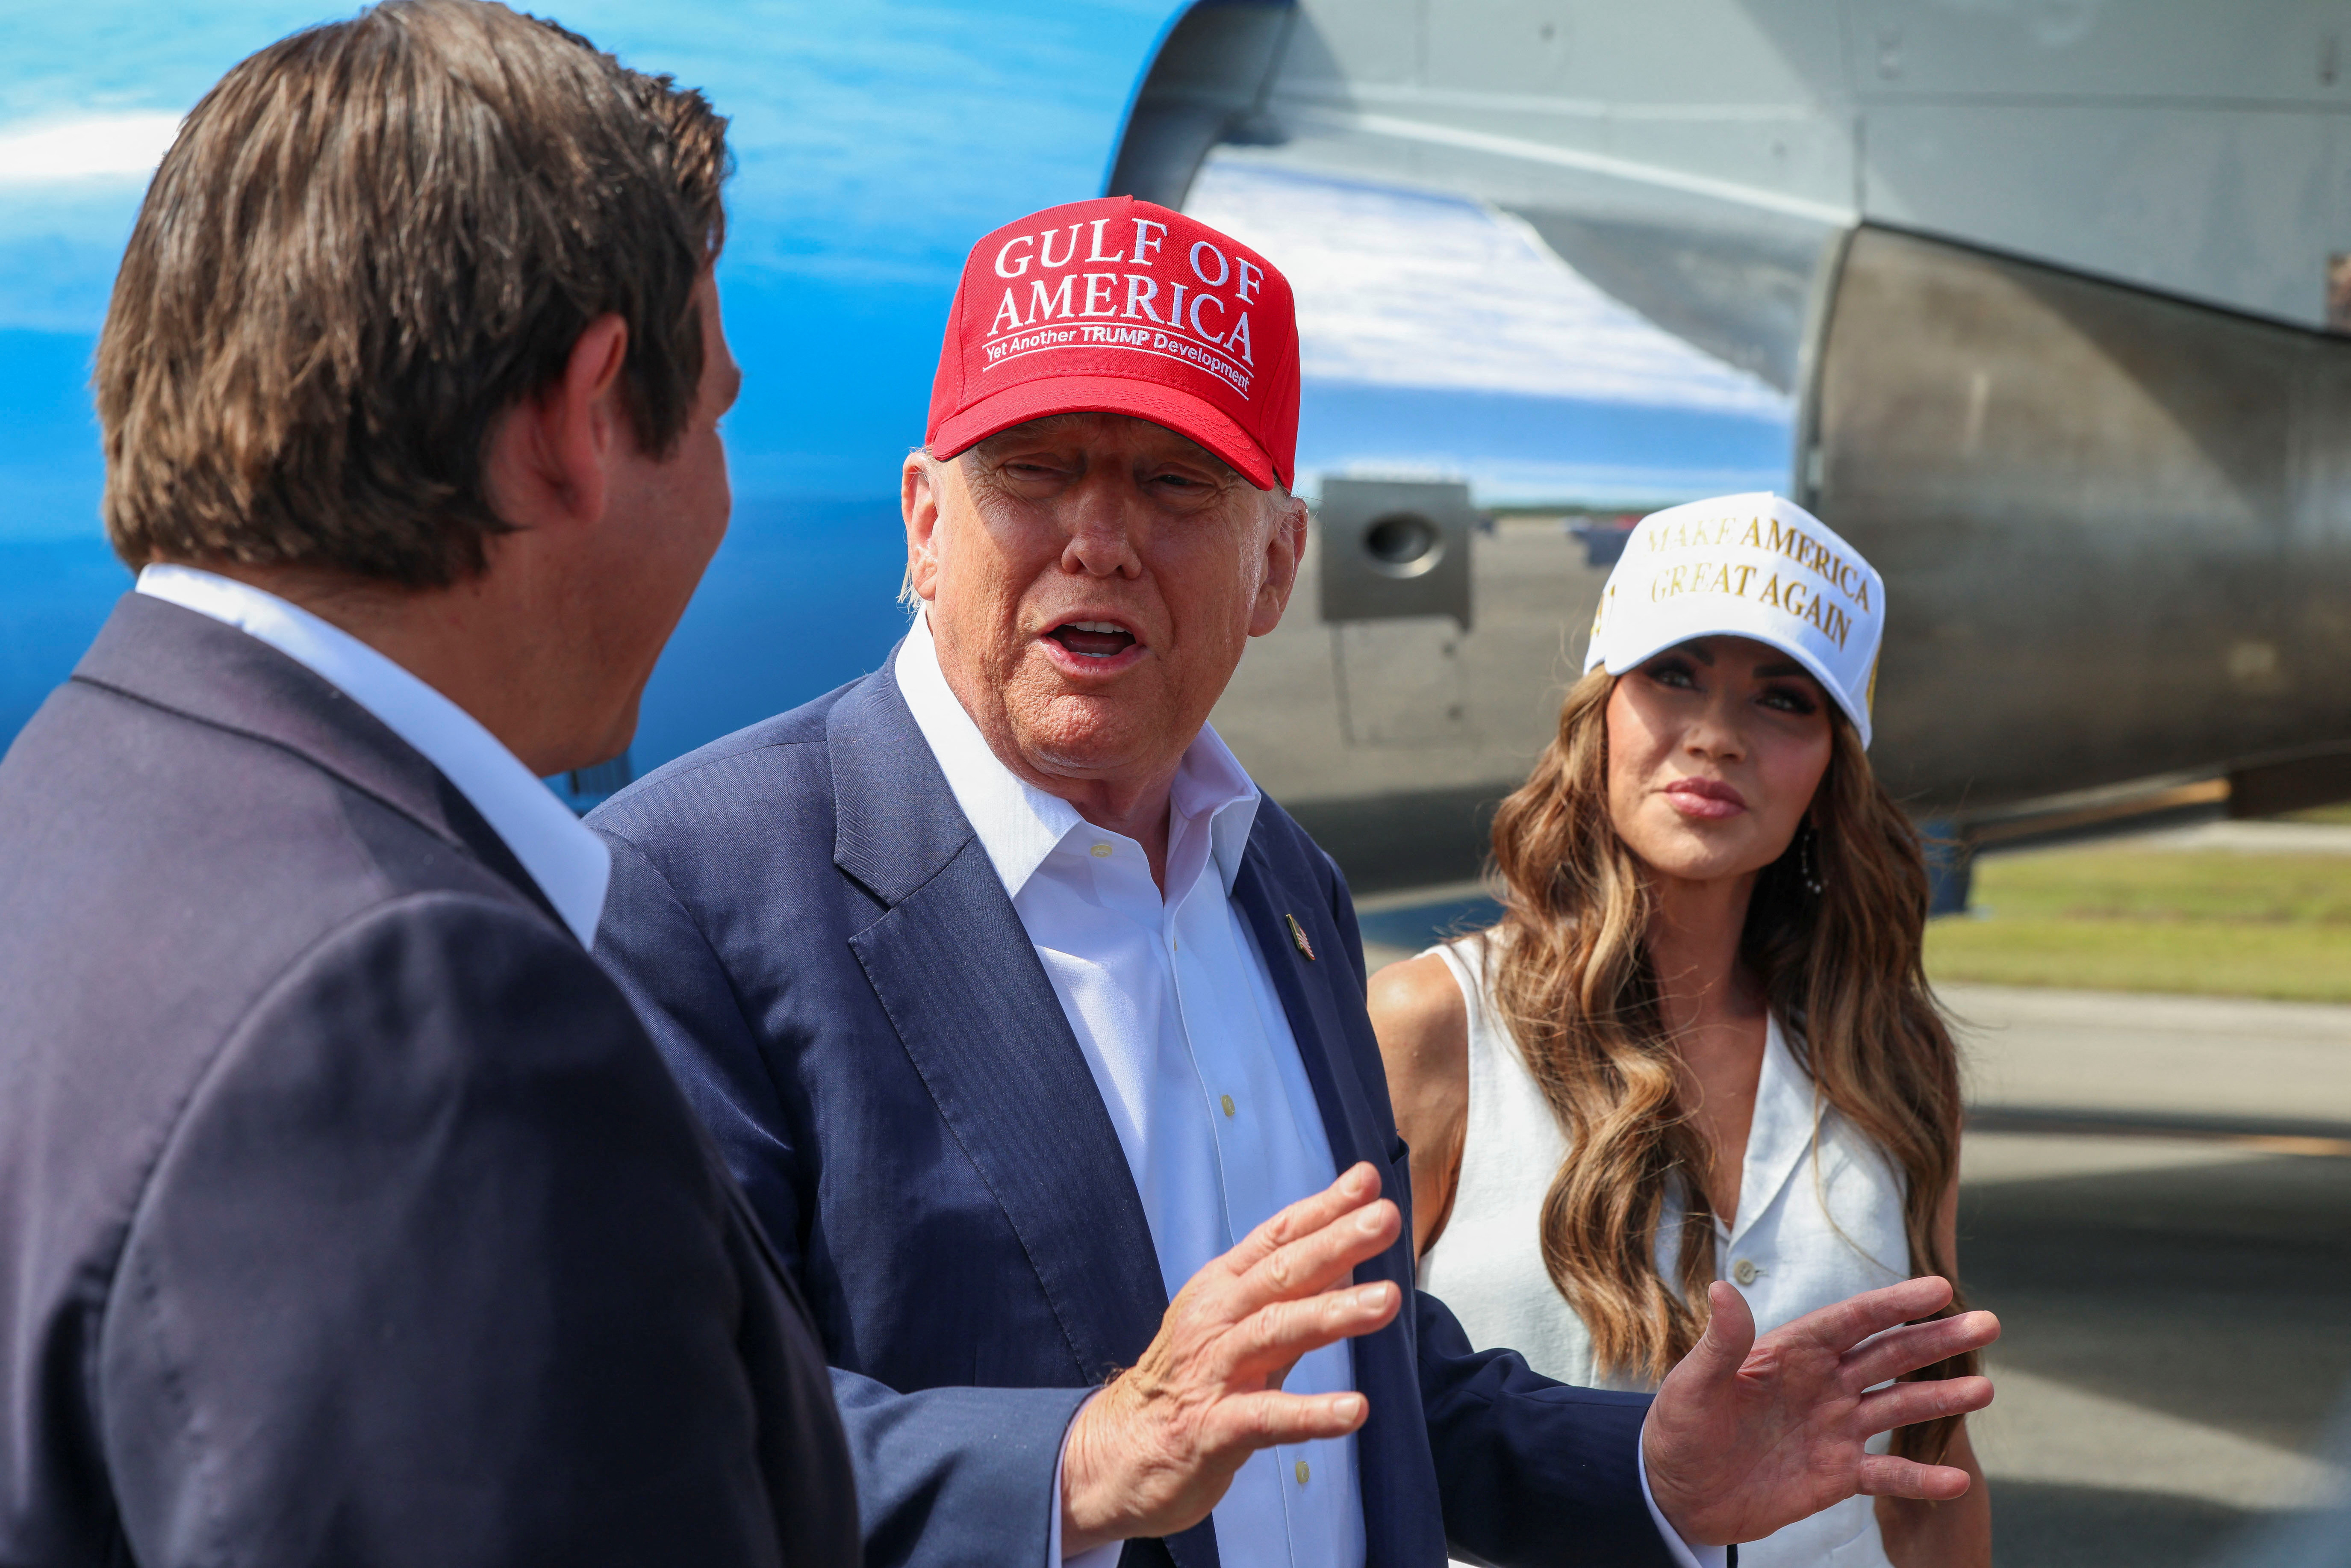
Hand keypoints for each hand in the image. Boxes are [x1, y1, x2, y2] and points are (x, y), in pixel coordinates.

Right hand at [1060, 1162, 1401, 1551]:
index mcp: (1221, 1289)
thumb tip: (1348, 1258)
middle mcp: (1215, 1319)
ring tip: (1387, 1300)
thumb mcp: (1238, 1329)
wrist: (1120, 1453)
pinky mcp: (1212, 1428)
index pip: (1276, 1238)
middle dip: (1334, 1242)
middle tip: (1385, 1218)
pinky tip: (1354, 1409)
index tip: (1368, 1180)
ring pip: (1274, 1332)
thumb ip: (1291, 1297)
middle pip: (1280, 1274)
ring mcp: (1212, 1371)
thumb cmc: (1189, 1384)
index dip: (1322, 1208)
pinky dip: (1310, 1413)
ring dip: (1332, 1313)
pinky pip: (1265, 1417)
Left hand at [1643, 1276, 1998, 1547]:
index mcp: (1790, 1352)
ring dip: (1940, 1399)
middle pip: (1888, 1355)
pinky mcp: (1837, 1474)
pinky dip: (1919, 1477)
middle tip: (1986, 1322)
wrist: (1677, 1494)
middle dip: (1935, 1339)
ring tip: (1984, 1389)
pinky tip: (1954, 1481)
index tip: (1938, 1288)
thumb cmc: (1679, 1430)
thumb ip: (1721, 1342)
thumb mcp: (1694, 1385)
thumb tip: (1724, 1287)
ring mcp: (1834, 1429)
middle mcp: (1822, 1385)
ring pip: (1898, 1407)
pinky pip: (1886, 1473)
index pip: (1851, 1320)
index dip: (1893, 1303)